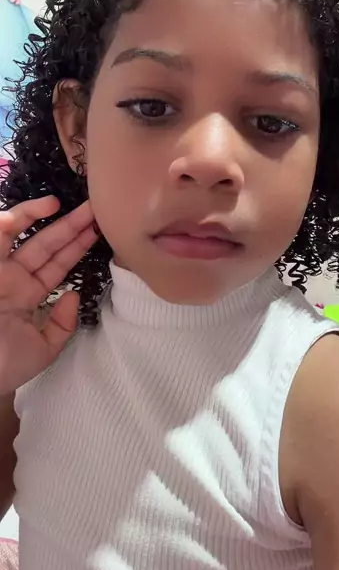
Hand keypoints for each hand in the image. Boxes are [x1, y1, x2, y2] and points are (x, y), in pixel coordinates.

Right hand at [0, 197, 97, 395]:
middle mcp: (11, 278)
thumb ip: (62, 324)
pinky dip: (3, 224)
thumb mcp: (43, 349)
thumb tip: (73, 295)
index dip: (76, 246)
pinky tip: (18, 215)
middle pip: (42, 244)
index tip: (98, 229)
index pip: (57, 264)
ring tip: (55, 203)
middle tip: (91, 208)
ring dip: (32, 214)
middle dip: (67, 225)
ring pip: (12, 233)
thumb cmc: (5, 367)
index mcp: (28, 294)